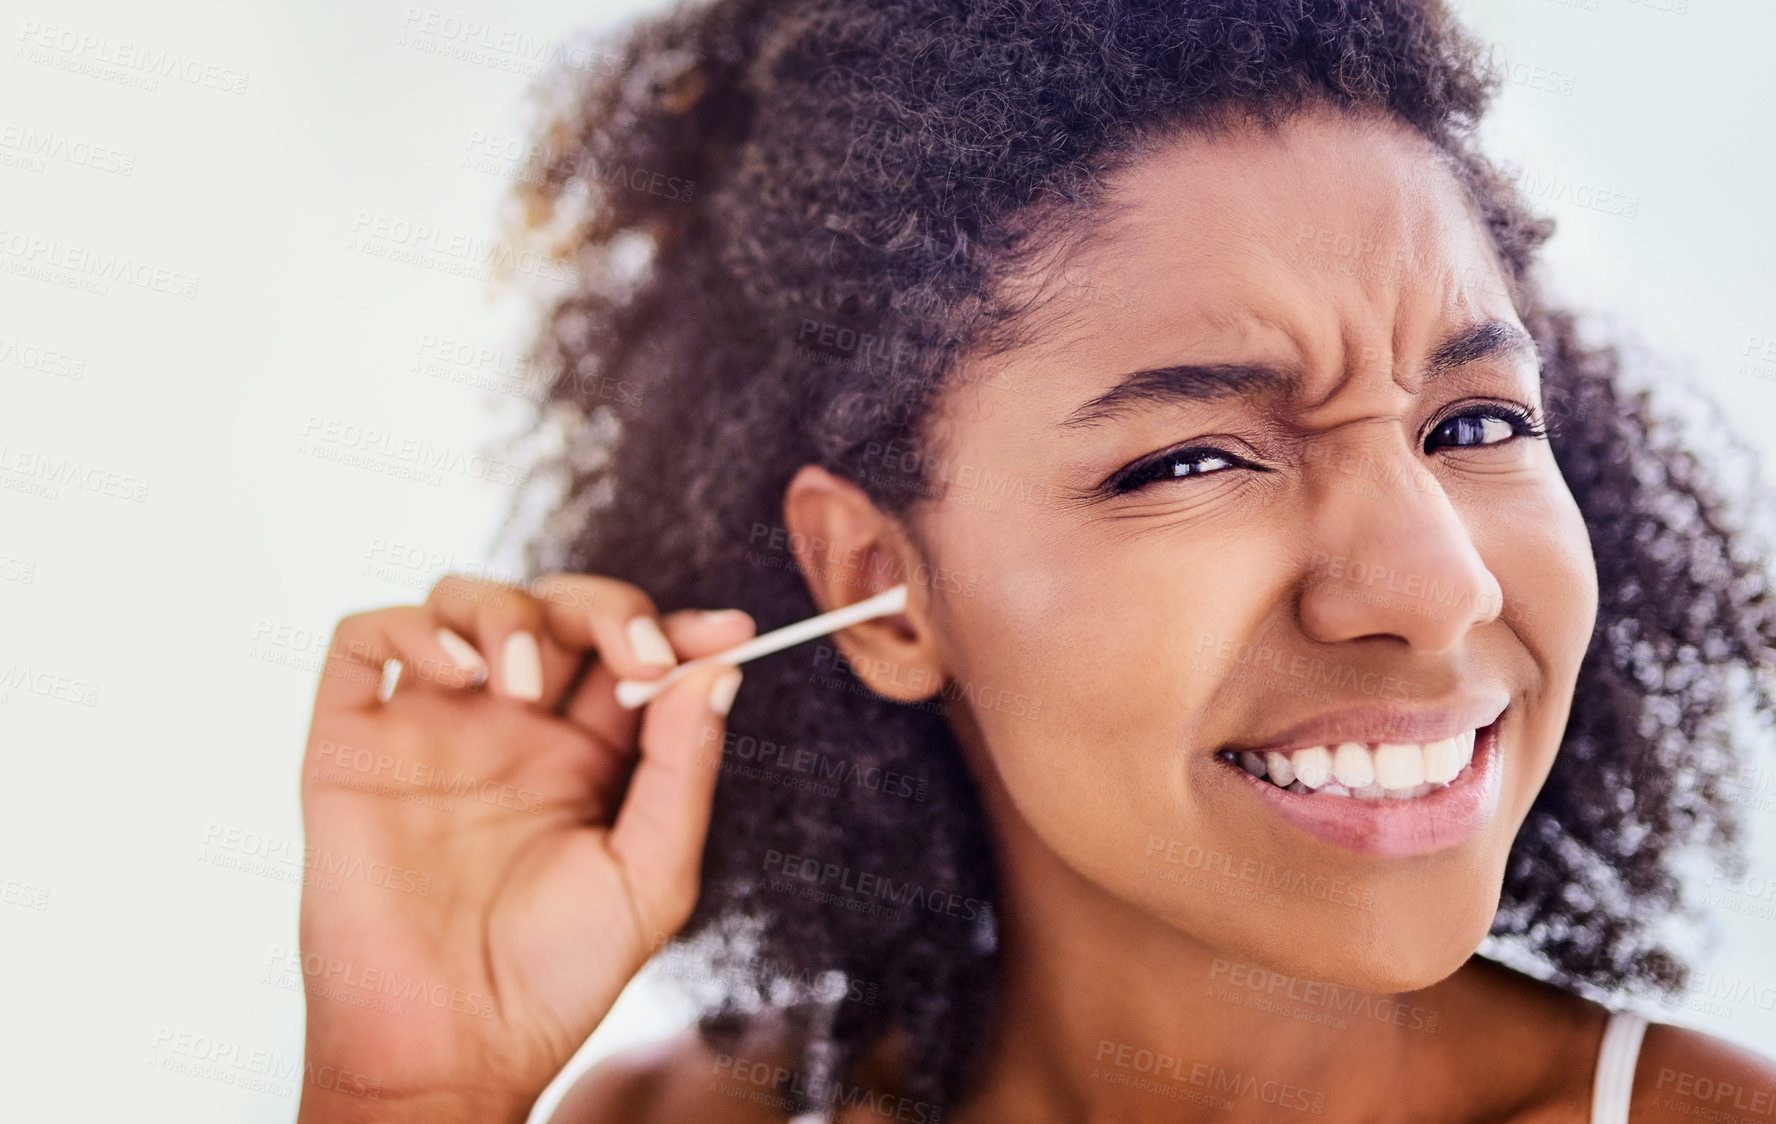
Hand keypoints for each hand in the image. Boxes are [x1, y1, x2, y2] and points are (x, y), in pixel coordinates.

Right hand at [292, 574, 751, 1121]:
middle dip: (606, 610)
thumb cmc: (553, 978)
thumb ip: (681, 770)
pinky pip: (364, 638)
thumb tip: (717, 671)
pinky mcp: (353, 743)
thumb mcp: (649, 875)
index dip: (679, 629)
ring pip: (462, 601)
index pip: (632, 657)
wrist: (449, 1050)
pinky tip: (457, 674)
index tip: (730, 630)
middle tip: (637, 657)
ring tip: (525, 686)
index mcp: (586, 756)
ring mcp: (431, 728)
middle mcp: (509, 729)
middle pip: (557, 610)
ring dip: (508, 612)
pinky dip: (410, 627)